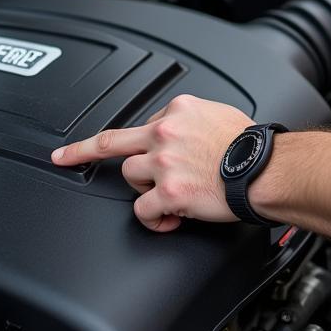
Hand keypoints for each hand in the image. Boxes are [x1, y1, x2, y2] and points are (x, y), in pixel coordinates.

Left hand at [51, 95, 254, 231]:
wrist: (266, 169)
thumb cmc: (251, 147)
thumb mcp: (220, 115)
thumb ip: (193, 122)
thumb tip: (187, 132)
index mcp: (179, 111)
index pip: (144, 124)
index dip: (138, 140)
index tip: (109, 141)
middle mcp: (165, 133)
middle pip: (113, 141)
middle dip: (83, 150)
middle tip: (64, 157)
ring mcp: (163, 162)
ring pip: (131, 176)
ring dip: (146, 189)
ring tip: (170, 197)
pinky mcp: (167, 192)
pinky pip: (142, 210)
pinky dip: (153, 219)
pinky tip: (168, 219)